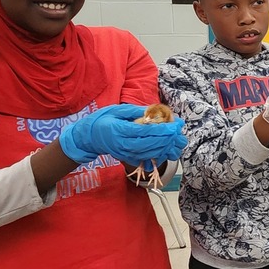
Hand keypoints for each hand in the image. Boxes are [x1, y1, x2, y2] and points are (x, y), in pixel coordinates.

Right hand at [58, 104, 187, 165]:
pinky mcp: (129, 158)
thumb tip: (156, 111)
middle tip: (178, 129)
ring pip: (151, 153)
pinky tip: (168, 146)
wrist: (89, 137)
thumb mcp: (118, 110)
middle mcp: (124, 145)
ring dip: (166, 146)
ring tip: (176, 137)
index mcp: (120, 131)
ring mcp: (126, 154)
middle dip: (168, 138)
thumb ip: (137, 111)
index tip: (176, 124)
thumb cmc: (103, 120)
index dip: (163, 129)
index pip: (146, 132)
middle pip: (151, 145)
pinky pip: (147, 158)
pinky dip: (160, 153)